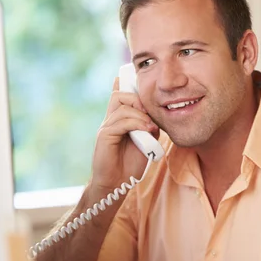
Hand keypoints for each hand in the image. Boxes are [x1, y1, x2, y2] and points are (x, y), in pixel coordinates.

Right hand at [90, 77, 158, 197]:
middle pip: (121, 95)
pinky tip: (146, 131)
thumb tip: (155, 119)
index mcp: (118, 120)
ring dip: (141, 115)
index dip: (125, 84)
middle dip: (139, 100)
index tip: (133, 77)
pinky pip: (121, 121)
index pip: (118, 96)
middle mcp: (110, 120)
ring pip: (123, 107)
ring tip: (151, 127)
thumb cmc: (130, 164)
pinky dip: (136, 123)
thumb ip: (148, 128)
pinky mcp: (105, 136)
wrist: (117, 183)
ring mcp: (106, 127)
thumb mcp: (145, 142)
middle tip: (151, 115)